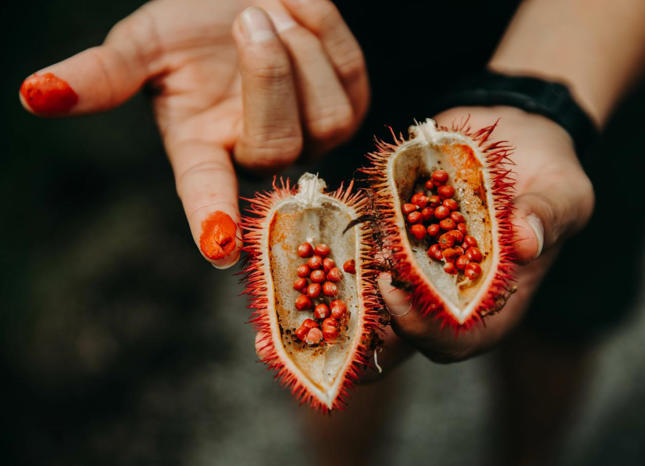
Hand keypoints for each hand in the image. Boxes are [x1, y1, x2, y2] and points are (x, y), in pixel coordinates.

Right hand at [19, 0, 368, 267]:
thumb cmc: (190, 25)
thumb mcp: (143, 46)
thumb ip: (101, 76)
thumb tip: (37, 94)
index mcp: (202, 148)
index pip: (206, 193)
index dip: (210, 218)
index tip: (218, 251)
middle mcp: (258, 152)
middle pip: (277, 149)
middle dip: (267, 77)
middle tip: (249, 20)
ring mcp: (311, 135)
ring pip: (327, 116)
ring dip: (299, 49)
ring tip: (269, 11)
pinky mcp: (349, 106)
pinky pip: (349, 75)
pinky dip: (323, 28)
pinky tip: (298, 10)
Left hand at [363, 105, 594, 378]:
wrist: (519, 134)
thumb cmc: (550, 173)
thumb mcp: (564, 193)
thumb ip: (548, 216)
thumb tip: (526, 241)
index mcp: (496, 300)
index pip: (456, 341)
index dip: (424, 332)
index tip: (398, 296)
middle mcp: (452, 288)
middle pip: (405, 327)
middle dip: (374, 315)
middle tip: (357, 278)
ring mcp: (423, 262)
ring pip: (378, 292)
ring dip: (353, 280)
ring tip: (343, 250)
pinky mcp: (402, 231)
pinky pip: (369, 244)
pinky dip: (353, 237)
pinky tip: (339, 220)